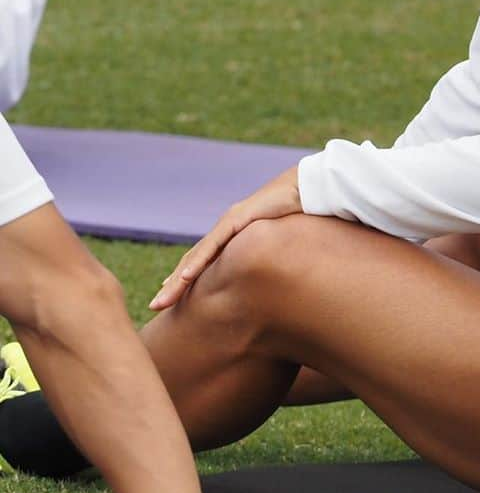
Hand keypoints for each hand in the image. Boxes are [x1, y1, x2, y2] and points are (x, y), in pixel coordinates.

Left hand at [149, 166, 301, 310]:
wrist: (310, 186)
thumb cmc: (302, 212)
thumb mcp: (282, 241)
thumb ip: (271, 255)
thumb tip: (279, 276)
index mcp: (236, 232)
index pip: (205, 258)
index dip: (187, 276)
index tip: (172, 294)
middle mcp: (227, 227)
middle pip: (194, 259)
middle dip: (173, 284)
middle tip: (155, 306)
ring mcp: (229, 222)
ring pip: (197, 256)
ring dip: (177, 281)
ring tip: (160, 301)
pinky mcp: (236, 219)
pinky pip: (213, 246)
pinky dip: (197, 263)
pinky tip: (184, 278)